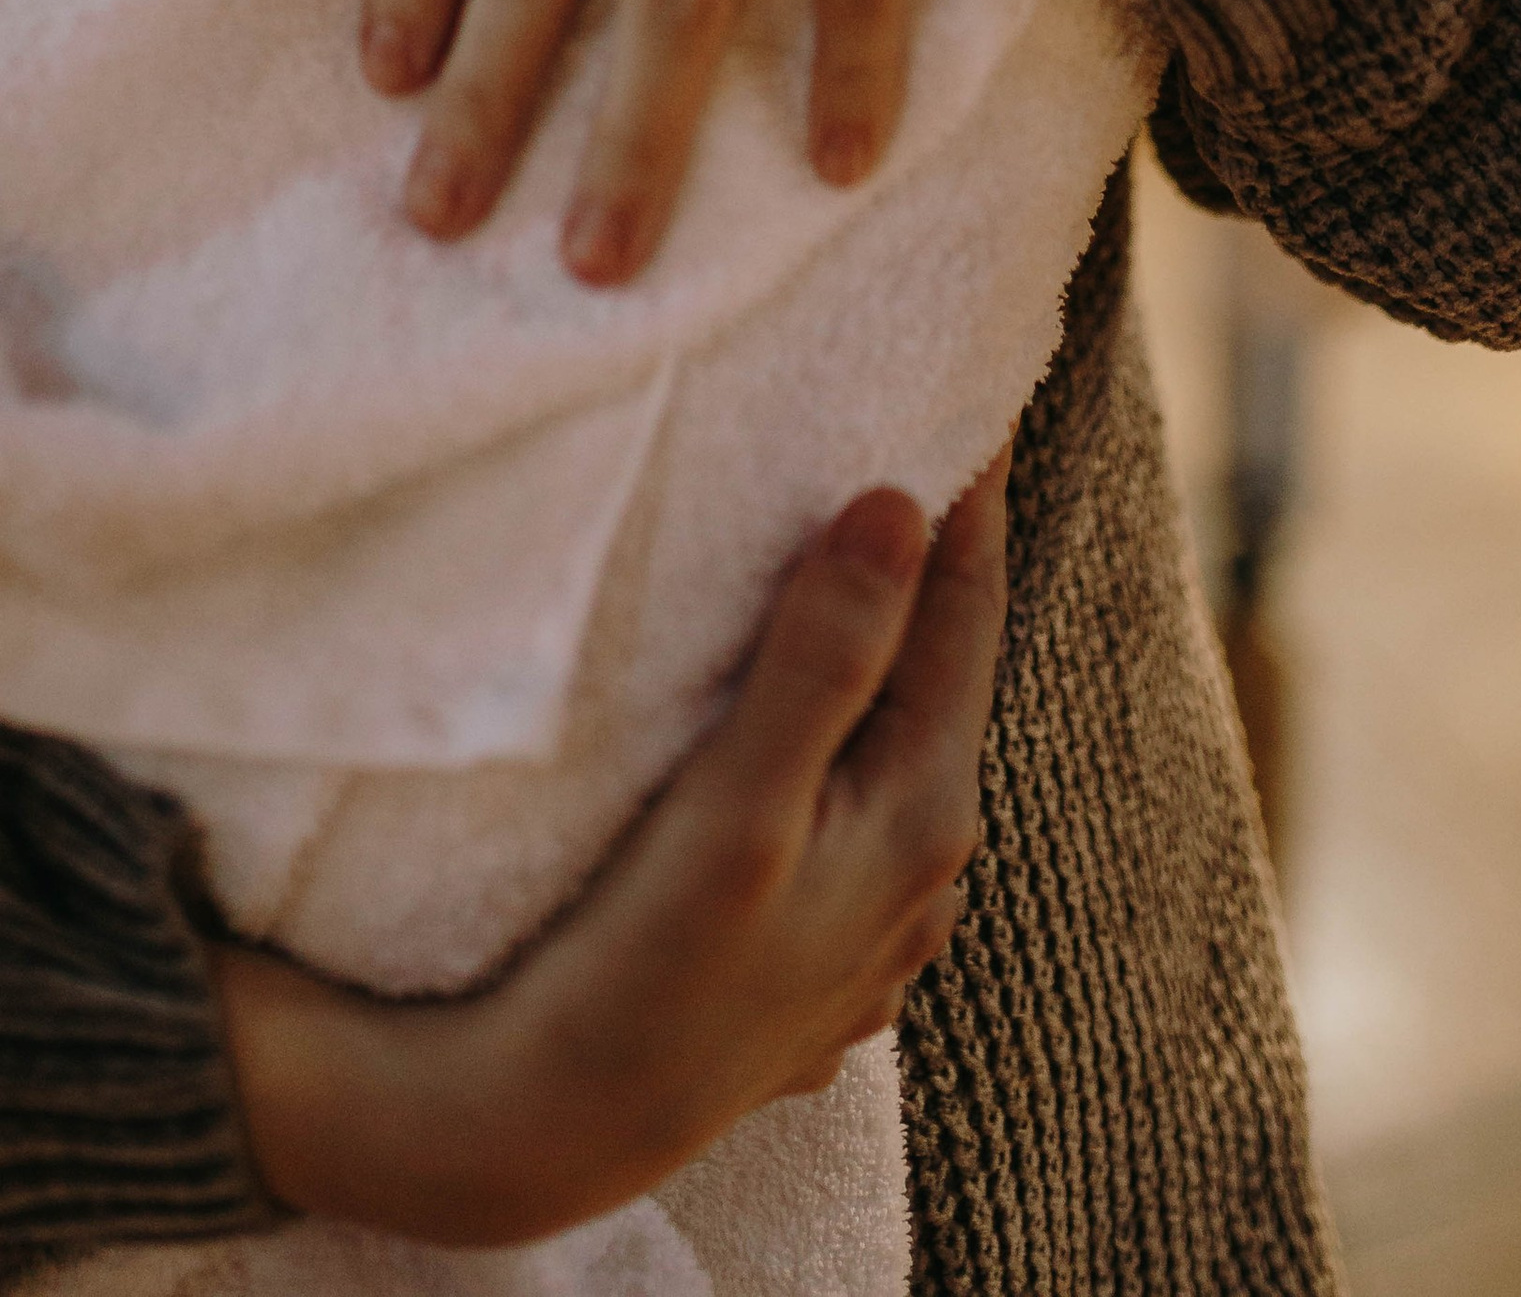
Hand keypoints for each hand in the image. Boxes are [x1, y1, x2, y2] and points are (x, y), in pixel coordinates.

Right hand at [214, 459, 1008, 1247]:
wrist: (555, 1130)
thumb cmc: (644, 966)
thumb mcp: (738, 806)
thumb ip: (824, 657)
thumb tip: (901, 506)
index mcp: (924, 814)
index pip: (966, 610)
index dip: (964, 494)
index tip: (960, 389)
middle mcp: (923, 872)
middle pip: (940, 673)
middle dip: (923, 563)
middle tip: (897, 438)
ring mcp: (873, 927)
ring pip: (895, 744)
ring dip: (877, 653)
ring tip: (838, 558)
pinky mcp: (811, 958)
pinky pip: (848, 811)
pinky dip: (834, 740)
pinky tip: (792, 726)